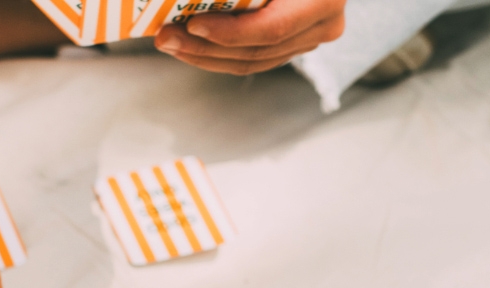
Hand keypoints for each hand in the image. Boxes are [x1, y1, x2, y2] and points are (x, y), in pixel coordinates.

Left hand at [154, 0, 344, 74]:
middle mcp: (323, 25)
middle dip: (204, 48)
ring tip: (170, 41)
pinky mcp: (293, 43)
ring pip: (251, 61)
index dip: (229, 32)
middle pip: (255, 51)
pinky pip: (252, 56)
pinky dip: (218, 51)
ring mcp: (309, 39)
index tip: (192, 24)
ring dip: (205, 54)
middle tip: (165, 38)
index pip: (270, 28)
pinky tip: (189, 42)